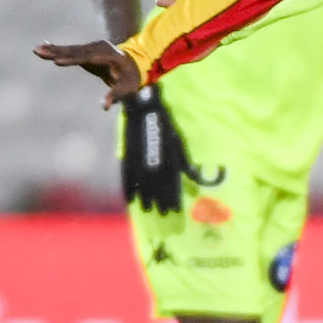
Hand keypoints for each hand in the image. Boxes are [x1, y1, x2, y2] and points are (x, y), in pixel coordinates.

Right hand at [34, 39, 142, 108]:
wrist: (136, 65)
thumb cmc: (131, 78)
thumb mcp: (127, 88)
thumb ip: (115, 96)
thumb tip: (104, 106)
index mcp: (109, 55)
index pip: (88, 57)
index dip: (72, 59)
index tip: (57, 60)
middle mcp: (98, 48)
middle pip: (75, 51)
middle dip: (57, 52)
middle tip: (40, 51)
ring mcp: (92, 47)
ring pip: (70, 49)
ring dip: (53, 49)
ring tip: (36, 49)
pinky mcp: (87, 50)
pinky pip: (71, 51)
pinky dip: (57, 49)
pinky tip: (44, 46)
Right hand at [118, 86, 187, 213]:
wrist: (144, 108)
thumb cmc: (166, 127)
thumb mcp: (179, 143)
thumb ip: (185, 163)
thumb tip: (195, 178)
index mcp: (169, 156)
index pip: (172, 182)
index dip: (173, 197)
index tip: (176, 210)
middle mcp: (154, 159)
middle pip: (157, 185)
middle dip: (161, 200)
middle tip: (163, 214)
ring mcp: (139, 158)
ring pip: (142, 183)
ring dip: (145, 198)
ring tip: (148, 209)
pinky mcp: (127, 154)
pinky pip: (127, 175)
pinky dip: (129, 188)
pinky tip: (132, 199)